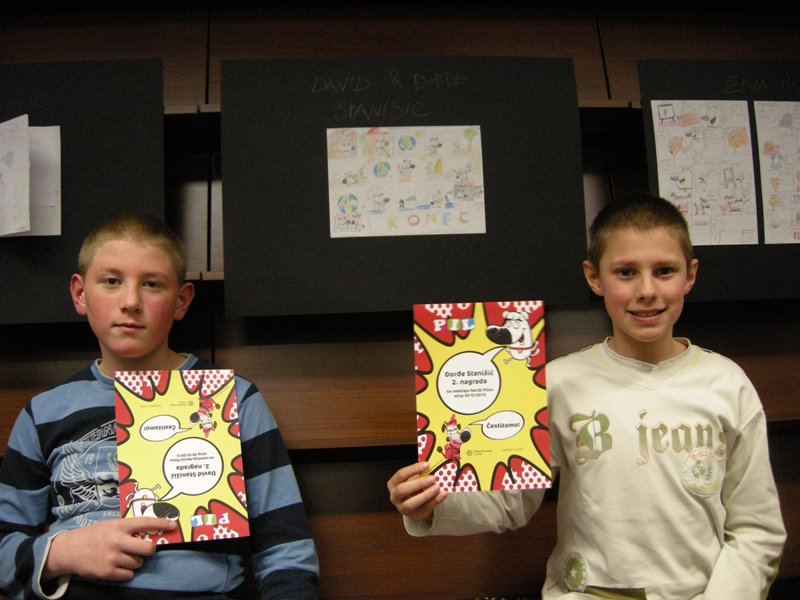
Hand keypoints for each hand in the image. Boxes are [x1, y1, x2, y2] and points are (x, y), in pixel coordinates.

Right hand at [43, 517, 176, 582]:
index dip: (162, 523)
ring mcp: (112, 558)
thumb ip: (127, 528)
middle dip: (149, 550)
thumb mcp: (110, 525)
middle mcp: (117, 541)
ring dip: (135, 561)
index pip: (146, 523)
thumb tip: (150, 533)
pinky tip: (117, 566)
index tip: (173, 525)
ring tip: (123, 557)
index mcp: (119, 526)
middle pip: (147, 549)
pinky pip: (129, 575)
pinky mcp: (107, 572)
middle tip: (144, 550)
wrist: (69, 550)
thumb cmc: (93, 536)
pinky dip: (126, 572)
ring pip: (138, 563)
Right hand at [387, 461, 446, 521]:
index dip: (413, 469)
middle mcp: (394, 496)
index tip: (427, 465)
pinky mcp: (414, 515)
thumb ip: (420, 474)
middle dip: (418, 483)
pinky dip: (435, 501)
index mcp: (393, 483)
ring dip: (425, 495)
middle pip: (402, 490)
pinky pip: (424, 509)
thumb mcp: (413, 479)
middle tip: (432, 478)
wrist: (414, 504)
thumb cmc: (414, 487)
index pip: (401, 475)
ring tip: (437, 487)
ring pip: (410, 504)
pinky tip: (443, 494)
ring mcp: (402, 508)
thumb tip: (433, 468)